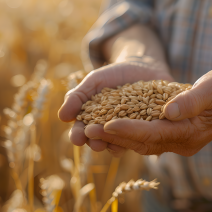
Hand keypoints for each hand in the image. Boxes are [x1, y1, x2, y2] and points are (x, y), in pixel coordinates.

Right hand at [58, 60, 173, 156]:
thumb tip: (61, 117)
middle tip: (96, 144)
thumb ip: (77, 97)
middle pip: (101, 142)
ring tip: (115, 145)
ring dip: (118, 145)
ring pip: (123, 142)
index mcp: (94, 123)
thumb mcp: (93, 82)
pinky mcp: (150, 127)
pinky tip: (140, 134)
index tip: (76, 138)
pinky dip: (142, 135)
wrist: (142, 67)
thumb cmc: (113, 76)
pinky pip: (145, 134)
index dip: (78, 136)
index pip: (82, 132)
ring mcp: (131, 131)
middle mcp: (112, 132)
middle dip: (97, 144)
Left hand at [84, 64, 211, 155]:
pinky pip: (147, 137)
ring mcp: (179, 141)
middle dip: (115, 136)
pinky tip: (112, 126)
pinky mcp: (175, 134)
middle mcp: (183, 143)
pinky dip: (129, 132)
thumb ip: (193, 100)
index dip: (129, 130)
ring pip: (142, 143)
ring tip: (93, 129)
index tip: (106, 124)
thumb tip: (169, 111)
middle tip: (88, 130)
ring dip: (118, 136)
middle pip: (143, 142)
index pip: (153, 134)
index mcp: (191, 133)